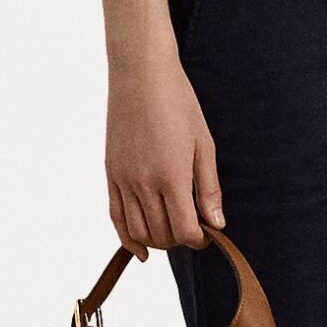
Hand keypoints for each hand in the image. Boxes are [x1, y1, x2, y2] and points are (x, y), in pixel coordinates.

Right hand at [105, 49, 224, 254]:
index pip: (184, 230)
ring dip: (157, 241)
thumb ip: (208, 188)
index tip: (208, 233)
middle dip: (180, 240)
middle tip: (193, 229)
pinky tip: (141, 250)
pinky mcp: (110, 174)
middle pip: (161, 235)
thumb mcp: (203, 144)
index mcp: (171, 177)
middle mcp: (143, 183)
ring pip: (137, 232)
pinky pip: (116, 217)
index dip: (199, 239)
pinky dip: (127, 239)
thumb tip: (216, 223)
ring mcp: (123, 180)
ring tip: (172, 232)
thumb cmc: (178, 104)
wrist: (141, 76)